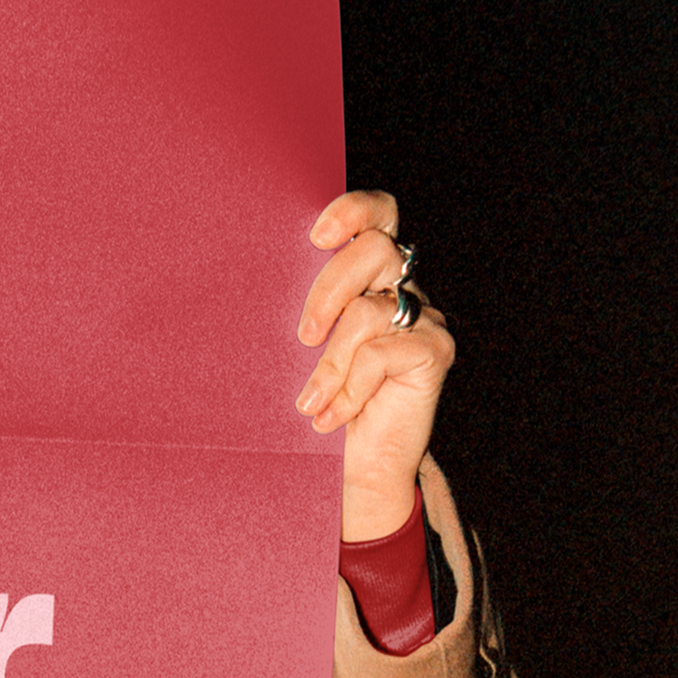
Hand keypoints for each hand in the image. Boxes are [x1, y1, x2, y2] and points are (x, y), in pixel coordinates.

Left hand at [295, 189, 452, 541]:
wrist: (356, 468)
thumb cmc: (320, 402)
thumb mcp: (303, 351)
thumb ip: (301, 312)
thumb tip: (243, 282)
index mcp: (371, 275)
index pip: (378, 215)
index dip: (353, 210)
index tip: (316, 236)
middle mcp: (403, 287)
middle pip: (375, 250)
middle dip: (328, 289)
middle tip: (303, 336)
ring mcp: (423, 318)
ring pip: (370, 311)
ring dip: (330, 362)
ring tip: (309, 400)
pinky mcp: (434, 352)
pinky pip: (382, 355)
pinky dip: (349, 390)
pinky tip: (331, 417)